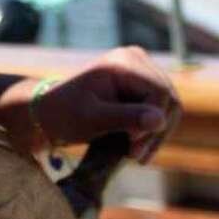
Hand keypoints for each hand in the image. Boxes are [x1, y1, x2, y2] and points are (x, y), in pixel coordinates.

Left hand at [34, 46, 180, 161]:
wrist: (49, 111)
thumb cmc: (63, 113)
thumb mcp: (91, 118)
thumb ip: (125, 117)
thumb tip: (159, 120)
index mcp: (124, 62)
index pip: (159, 92)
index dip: (152, 121)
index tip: (133, 146)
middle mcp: (137, 60)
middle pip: (169, 99)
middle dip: (156, 131)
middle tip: (136, 157)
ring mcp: (141, 71)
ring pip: (169, 107)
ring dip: (156, 135)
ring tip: (137, 157)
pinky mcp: (142, 86)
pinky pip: (160, 110)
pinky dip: (152, 131)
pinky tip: (139, 149)